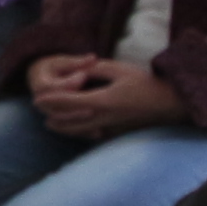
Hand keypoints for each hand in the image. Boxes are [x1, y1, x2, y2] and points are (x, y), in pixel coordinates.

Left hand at [30, 58, 187, 138]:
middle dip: (52, 115)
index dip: (51, 100)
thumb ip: (96, 70)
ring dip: (62, 127)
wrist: (169, 105)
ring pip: (78, 132)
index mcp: (103, 101)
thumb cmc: (146, 84)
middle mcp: (103, 118)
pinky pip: (91, 135)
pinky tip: (74, 129)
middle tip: (39, 109)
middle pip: (68, 121)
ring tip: (50, 122)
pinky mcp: (116, 134)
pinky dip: (78, 132)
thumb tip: (78, 70)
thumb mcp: (120, 70)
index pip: (68, 102)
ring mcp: (110, 129)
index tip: (37, 99)